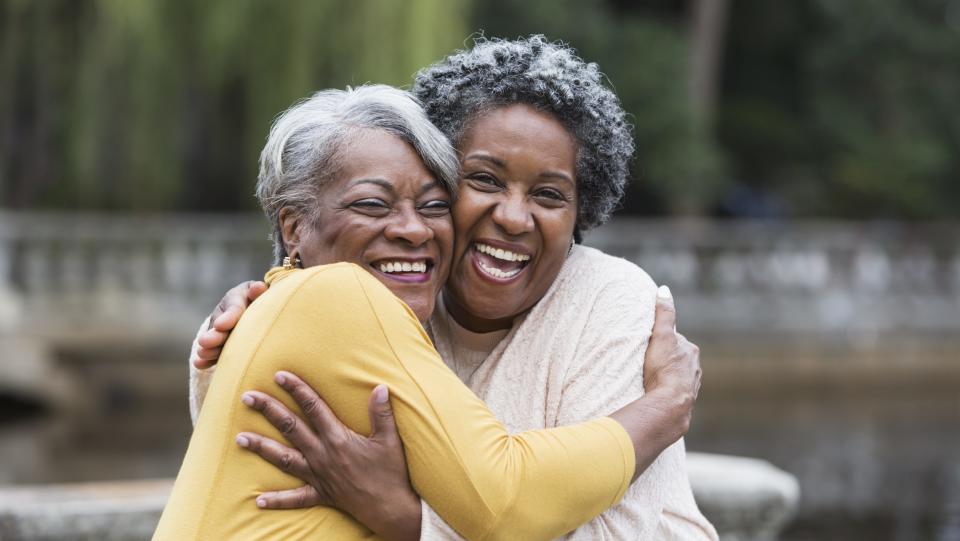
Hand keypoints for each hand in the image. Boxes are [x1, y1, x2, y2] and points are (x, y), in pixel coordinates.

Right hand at [191, 280, 266, 368]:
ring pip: (215, 341)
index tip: (222, 325)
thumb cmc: (261, 298)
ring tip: (203, 354)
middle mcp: (225, 314)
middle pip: (220, 326)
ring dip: (209, 348)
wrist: (255, 305)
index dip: (229, 317)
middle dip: (215, 336)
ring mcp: (220, 330)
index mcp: (237, 298)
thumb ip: (259, 292)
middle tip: (206, 342)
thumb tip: (259, 288)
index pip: (234, 308)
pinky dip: (207, 359)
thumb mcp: (260, 292)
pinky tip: (200, 364)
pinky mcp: (219, 344)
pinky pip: (213, 351)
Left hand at [236, 371, 420, 540]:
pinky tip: (258, 500)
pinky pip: (295, 499)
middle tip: (247, 397)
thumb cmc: (391, 472)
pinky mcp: (321, 494)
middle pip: (290, 428)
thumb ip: (382, 412)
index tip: (279, 375)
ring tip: (239, 438)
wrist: (390, 508)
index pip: (313, 407)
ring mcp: (318, 476)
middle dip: (268, 410)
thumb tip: (380, 386)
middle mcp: (322, 455)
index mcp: (338, 438)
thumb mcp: (389, 439)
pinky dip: (277, 500)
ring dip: (261, 448)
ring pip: (283, 459)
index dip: (297, 389)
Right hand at [642, 285, 701, 431]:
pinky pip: (676, 392)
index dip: (661, 341)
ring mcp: (692, 386)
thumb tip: (664, 289)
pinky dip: (669, 391)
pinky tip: (659, 395)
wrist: (670, 404)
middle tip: (648, 363)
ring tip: (652, 380)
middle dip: (666, 359)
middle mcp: (695, 368)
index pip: (675, 340)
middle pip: (678, 358)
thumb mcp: (661, 336)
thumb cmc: (664, 368)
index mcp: (691, 352)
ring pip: (679, 376)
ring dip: (668, 376)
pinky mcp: (686, 401)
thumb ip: (664, 313)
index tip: (649, 345)